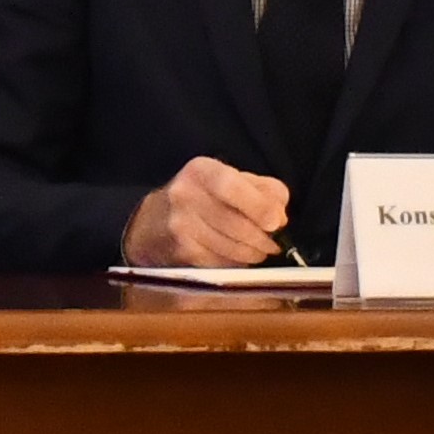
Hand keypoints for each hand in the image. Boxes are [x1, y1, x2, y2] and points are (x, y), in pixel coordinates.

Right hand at [124, 157, 293, 266]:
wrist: (153, 222)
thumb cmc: (201, 197)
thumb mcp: (229, 179)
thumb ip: (263, 189)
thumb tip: (280, 212)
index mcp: (201, 170)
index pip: (231, 185)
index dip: (259, 205)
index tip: (277, 221)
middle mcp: (185, 195)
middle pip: (235, 222)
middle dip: (262, 237)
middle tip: (273, 242)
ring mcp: (180, 225)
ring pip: (230, 246)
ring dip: (253, 253)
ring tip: (259, 250)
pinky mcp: (181, 252)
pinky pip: (220, 262)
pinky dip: (237, 263)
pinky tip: (239, 257)